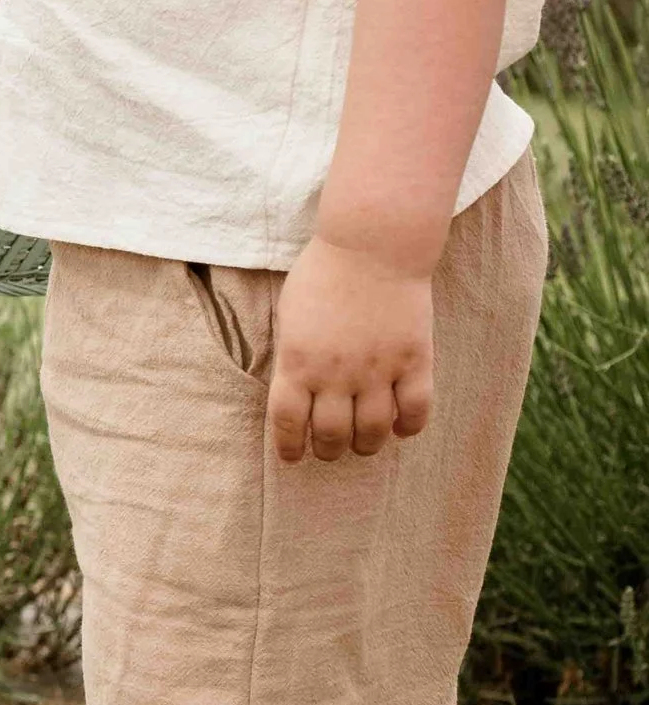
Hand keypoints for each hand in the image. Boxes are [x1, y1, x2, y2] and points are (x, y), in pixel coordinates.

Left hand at [266, 236, 435, 463]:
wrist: (372, 246)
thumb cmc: (322, 277)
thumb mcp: (289, 318)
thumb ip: (291, 359)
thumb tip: (294, 395)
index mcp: (296, 364)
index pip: (288, 423)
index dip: (291, 447)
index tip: (294, 457)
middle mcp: (335, 374)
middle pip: (332, 434)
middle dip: (330, 451)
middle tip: (332, 450)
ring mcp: (377, 369)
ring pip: (373, 431)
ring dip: (366, 445)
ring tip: (364, 444)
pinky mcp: (414, 360)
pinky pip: (415, 410)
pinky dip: (409, 427)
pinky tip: (402, 429)